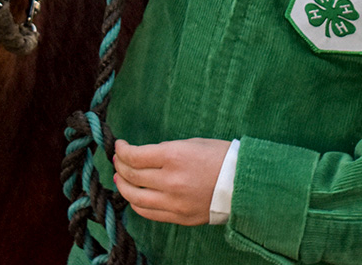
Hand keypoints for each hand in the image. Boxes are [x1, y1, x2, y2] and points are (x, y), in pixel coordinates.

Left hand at [112, 138, 231, 225]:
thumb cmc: (219, 156)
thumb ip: (165, 150)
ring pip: (136, 198)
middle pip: (132, 176)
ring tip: (119, 179)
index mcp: (173, 156)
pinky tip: (134, 197)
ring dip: (123, 187)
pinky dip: (137, 205)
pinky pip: (149, 213)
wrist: (243, 183)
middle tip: (117, 160)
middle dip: (120, 166)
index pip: (134, 156)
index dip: (122, 150)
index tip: (120, 145)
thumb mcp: (190, 143)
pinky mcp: (180, 217)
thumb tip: (145, 157)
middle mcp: (170, 180)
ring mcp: (174, 202)